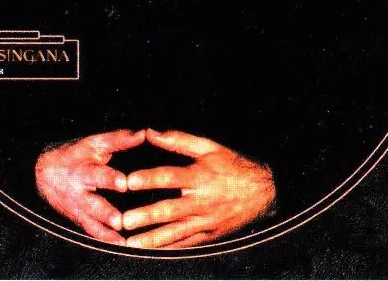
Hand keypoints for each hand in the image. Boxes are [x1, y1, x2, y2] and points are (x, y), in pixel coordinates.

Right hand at [35, 129, 144, 244]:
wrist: (43, 174)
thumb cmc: (75, 156)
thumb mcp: (93, 144)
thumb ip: (119, 140)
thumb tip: (142, 134)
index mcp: (84, 170)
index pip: (97, 174)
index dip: (110, 179)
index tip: (123, 184)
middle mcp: (80, 192)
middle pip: (93, 204)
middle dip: (106, 213)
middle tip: (119, 221)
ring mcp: (78, 209)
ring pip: (92, 224)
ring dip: (107, 234)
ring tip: (122, 242)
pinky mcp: (80, 220)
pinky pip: (93, 233)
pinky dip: (106, 241)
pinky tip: (120, 248)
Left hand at [122, 129, 275, 248]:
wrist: (263, 192)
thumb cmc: (232, 166)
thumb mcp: (209, 147)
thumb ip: (178, 140)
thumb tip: (150, 133)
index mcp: (200, 176)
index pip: (171, 177)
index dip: (149, 178)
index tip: (129, 181)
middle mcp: (202, 201)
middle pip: (170, 210)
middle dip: (146, 216)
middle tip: (124, 220)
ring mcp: (206, 221)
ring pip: (175, 233)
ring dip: (152, 239)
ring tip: (131, 243)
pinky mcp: (209, 236)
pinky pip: (186, 245)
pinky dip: (168, 250)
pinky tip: (151, 254)